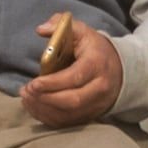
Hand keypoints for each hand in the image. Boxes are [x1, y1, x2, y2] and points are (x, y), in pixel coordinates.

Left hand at [23, 12, 123, 128]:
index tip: (33, 83)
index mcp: (97, 64)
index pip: (75, 77)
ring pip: (68, 115)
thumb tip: (41, 29)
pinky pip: (66, 123)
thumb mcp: (81, 31)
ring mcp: (96, 105)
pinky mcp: (90, 116)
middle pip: (72, 101)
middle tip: (27, 91)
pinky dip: (47, 117)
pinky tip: (34, 106)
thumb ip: (60, 24)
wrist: (120, 70)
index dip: (52, 83)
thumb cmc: (94, 49)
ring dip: (43, 109)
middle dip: (46, 98)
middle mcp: (100, 88)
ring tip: (26, 97)